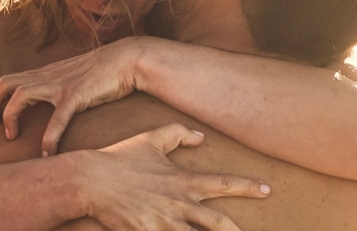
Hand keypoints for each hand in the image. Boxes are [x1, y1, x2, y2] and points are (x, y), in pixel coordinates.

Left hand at [0, 38, 141, 155]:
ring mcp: (61, 84)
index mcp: (48, 72)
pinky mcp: (76, 95)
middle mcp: (49, 76)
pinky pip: (56, 120)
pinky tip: (47, 153)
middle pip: (5, 83)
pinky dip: (49, 138)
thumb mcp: (79, 73)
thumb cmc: (109, 69)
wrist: (130, 59)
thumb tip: (57, 94)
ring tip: (12, 136)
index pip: (8, 76)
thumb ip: (64, 81)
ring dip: (9, 117)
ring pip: (20, 95)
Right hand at [82, 123, 269, 229]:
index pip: (223, 183)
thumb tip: (200, 136)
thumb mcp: (152, 138)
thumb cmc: (121, 158)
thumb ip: (178, 134)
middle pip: (216, 223)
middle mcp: (178, 204)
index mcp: (183, 181)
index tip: (266, 190)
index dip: (246, 187)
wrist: (89, 180)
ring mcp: (162, 223)